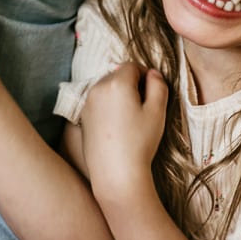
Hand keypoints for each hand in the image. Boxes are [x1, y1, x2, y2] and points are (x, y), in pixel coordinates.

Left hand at [78, 63, 167, 201]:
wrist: (116, 173)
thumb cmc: (140, 142)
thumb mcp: (157, 111)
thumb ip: (158, 85)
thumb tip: (153, 73)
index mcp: (117, 83)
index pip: (132, 66)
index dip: (145, 74)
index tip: (153, 90)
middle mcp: (97, 88)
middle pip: (117, 75)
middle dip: (131, 84)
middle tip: (144, 105)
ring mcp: (87, 103)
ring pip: (106, 88)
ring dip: (119, 94)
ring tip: (131, 116)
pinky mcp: (82, 118)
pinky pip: (98, 102)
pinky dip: (108, 106)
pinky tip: (118, 125)